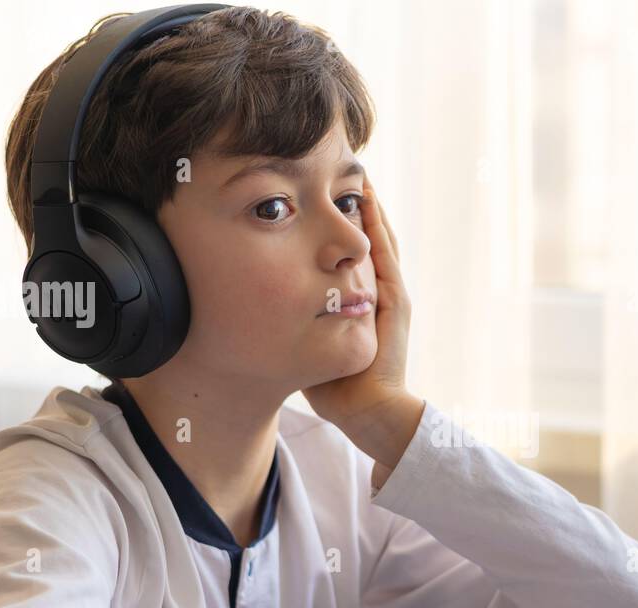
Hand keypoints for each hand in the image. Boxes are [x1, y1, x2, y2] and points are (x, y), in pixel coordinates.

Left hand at [302, 174, 412, 436]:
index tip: (311, 191)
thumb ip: (283, 321)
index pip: (342, 251)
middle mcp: (374, 290)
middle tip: (337, 167)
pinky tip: (366, 197)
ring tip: (354, 170)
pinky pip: (386, 252)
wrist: (367, 409)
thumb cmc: (332, 386)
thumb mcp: (300, 342)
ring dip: (368, 204)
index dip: (330, 221)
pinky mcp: (395, 299)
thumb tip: (242, 306)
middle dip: (350, 203)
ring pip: (378, 235)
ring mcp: (389, 292)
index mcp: (353, 299)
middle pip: (362, 235)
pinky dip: (377, 223)